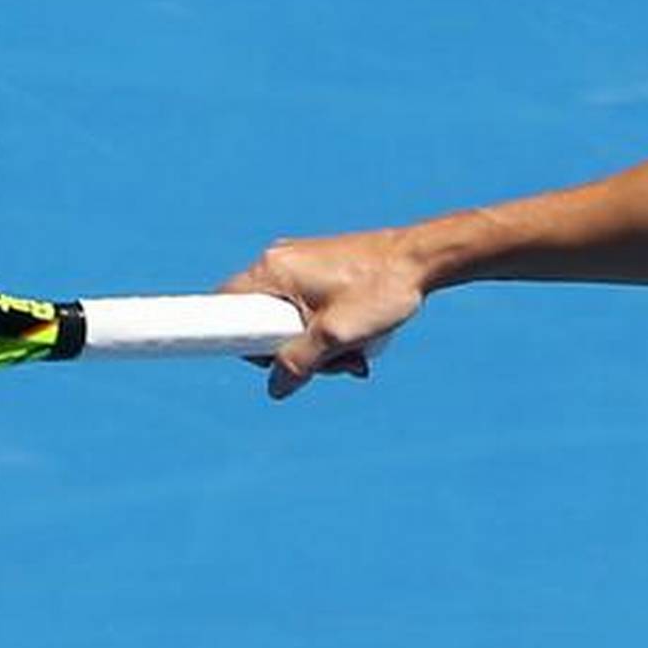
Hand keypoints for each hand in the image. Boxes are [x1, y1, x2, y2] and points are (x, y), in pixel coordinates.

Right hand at [220, 228, 426, 399]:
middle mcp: (280, 261)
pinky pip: (309, 309)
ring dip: (318, 346)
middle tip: (329, 362)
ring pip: (289, 319)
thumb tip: (276, 388)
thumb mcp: (336, 336)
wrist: (423, 259)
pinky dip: (328, 330)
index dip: (235, 339)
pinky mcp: (321, 269)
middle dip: (293, 351)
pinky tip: (359, 339)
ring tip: (355, 353)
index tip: (263, 359)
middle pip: (261, 320)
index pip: (225, 305)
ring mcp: (301, 264)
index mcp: (273, 269)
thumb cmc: (381, 290)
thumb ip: (299, 364)